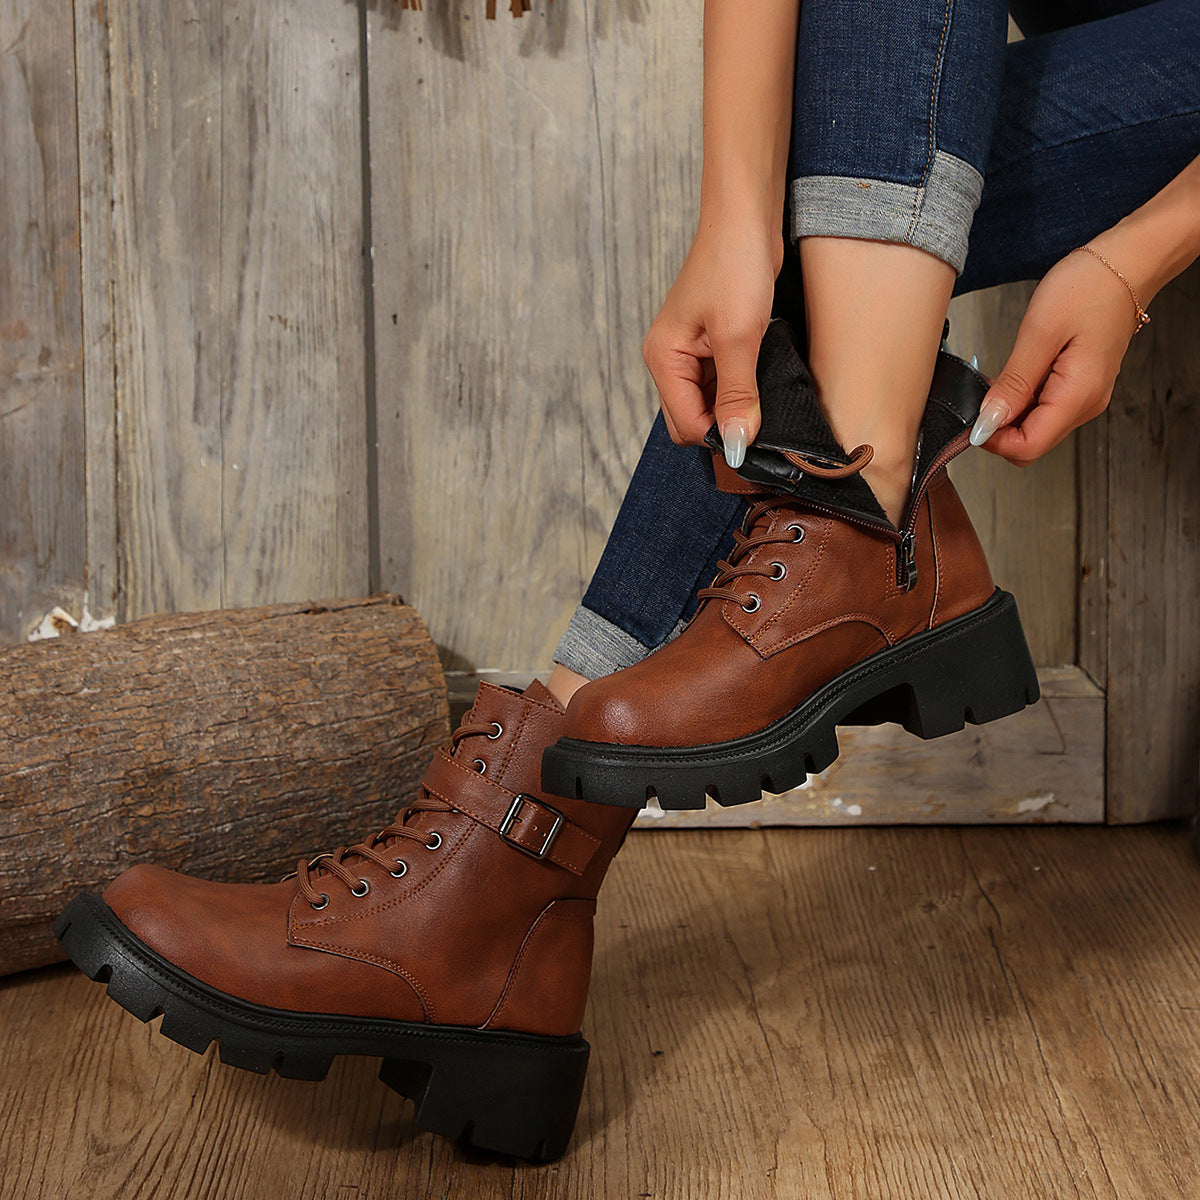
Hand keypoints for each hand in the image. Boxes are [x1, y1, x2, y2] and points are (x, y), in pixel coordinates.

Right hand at [642, 213, 781, 465]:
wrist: (746, 216)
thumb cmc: (735, 264)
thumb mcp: (739, 336)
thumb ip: (736, 395)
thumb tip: (737, 445)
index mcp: (664, 359)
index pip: (686, 425)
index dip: (721, 437)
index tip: (759, 437)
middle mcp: (669, 360)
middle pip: (692, 421)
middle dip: (725, 426)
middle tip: (764, 417)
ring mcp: (689, 353)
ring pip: (708, 405)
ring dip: (735, 408)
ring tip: (765, 393)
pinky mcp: (710, 345)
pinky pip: (720, 385)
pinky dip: (740, 390)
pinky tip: (762, 379)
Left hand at [970, 244, 1142, 465]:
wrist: (1126, 263)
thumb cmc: (1090, 287)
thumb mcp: (1040, 332)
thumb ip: (1014, 383)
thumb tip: (987, 422)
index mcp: (1078, 395)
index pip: (1028, 448)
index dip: (993, 440)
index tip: (970, 418)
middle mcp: (1085, 404)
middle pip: (1030, 443)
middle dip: (998, 429)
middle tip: (979, 395)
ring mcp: (1085, 397)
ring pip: (1035, 428)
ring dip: (1008, 413)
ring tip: (997, 379)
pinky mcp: (1080, 387)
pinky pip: (1043, 409)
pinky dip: (1021, 400)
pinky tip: (1013, 377)